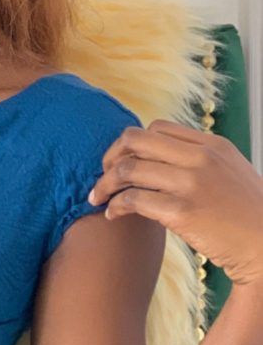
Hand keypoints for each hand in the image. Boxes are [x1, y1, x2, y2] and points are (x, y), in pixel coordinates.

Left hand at [88, 120, 262, 287]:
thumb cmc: (249, 216)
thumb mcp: (231, 171)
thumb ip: (200, 158)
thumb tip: (158, 156)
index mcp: (212, 145)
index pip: (156, 128)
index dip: (132, 143)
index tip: (122, 160)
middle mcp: (200, 158)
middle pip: (134, 140)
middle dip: (110, 156)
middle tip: (103, 174)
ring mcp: (191, 184)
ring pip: (127, 169)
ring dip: (104, 183)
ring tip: (97, 197)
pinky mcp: (182, 212)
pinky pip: (133, 199)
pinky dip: (116, 206)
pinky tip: (112, 215)